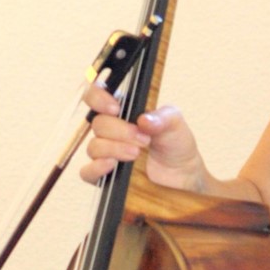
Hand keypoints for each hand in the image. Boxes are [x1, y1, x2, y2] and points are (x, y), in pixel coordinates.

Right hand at [79, 83, 203, 190]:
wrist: (182, 174)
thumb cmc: (175, 144)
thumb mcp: (175, 124)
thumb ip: (162, 118)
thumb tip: (143, 120)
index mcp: (123, 110)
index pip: (95, 95)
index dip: (98, 98)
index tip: (115, 108)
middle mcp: (111, 129)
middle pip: (97, 123)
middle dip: (120, 131)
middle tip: (144, 140)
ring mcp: (106, 152)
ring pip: (94, 146)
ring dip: (114, 149)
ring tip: (136, 154)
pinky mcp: (105, 174)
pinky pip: (88, 172)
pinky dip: (96, 168)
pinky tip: (112, 165)